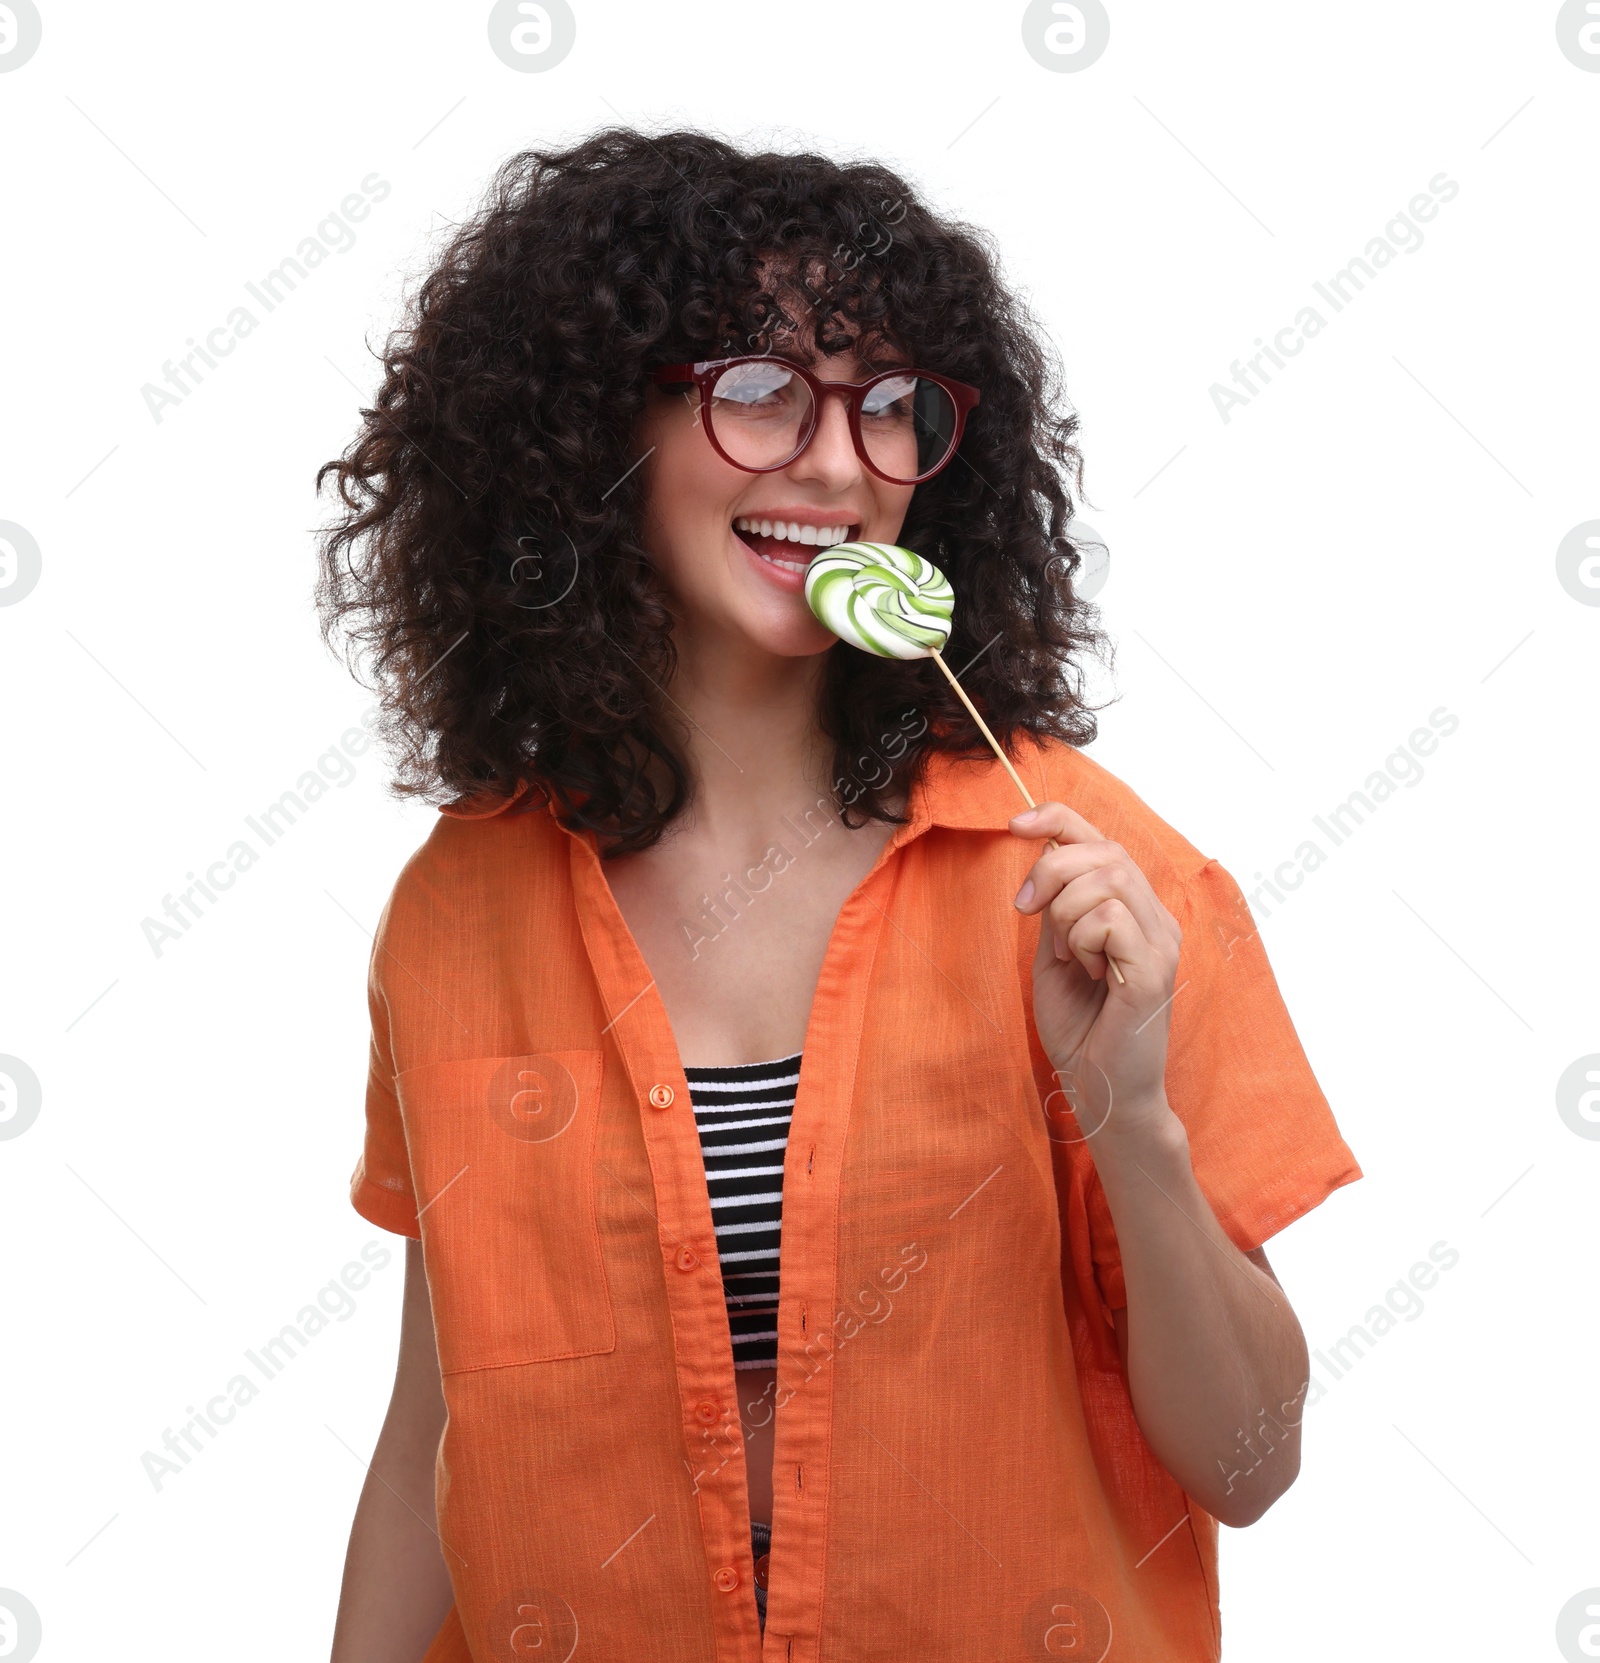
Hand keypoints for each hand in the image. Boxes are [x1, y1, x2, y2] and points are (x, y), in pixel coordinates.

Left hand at [1008, 802, 1181, 1139]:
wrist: (1099, 1090)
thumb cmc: (1080, 1026)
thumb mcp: (1056, 952)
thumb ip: (1057, 906)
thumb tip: (1044, 851)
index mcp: (1135, 910)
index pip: (1103, 839)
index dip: (1058, 818)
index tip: (1014, 824)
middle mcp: (1157, 919)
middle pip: (1104, 850)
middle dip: (1050, 870)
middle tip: (1025, 910)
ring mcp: (1161, 942)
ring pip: (1107, 878)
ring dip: (1066, 913)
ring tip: (1070, 956)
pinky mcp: (1154, 970)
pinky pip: (1108, 918)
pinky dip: (1082, 940)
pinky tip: (1089, 973)